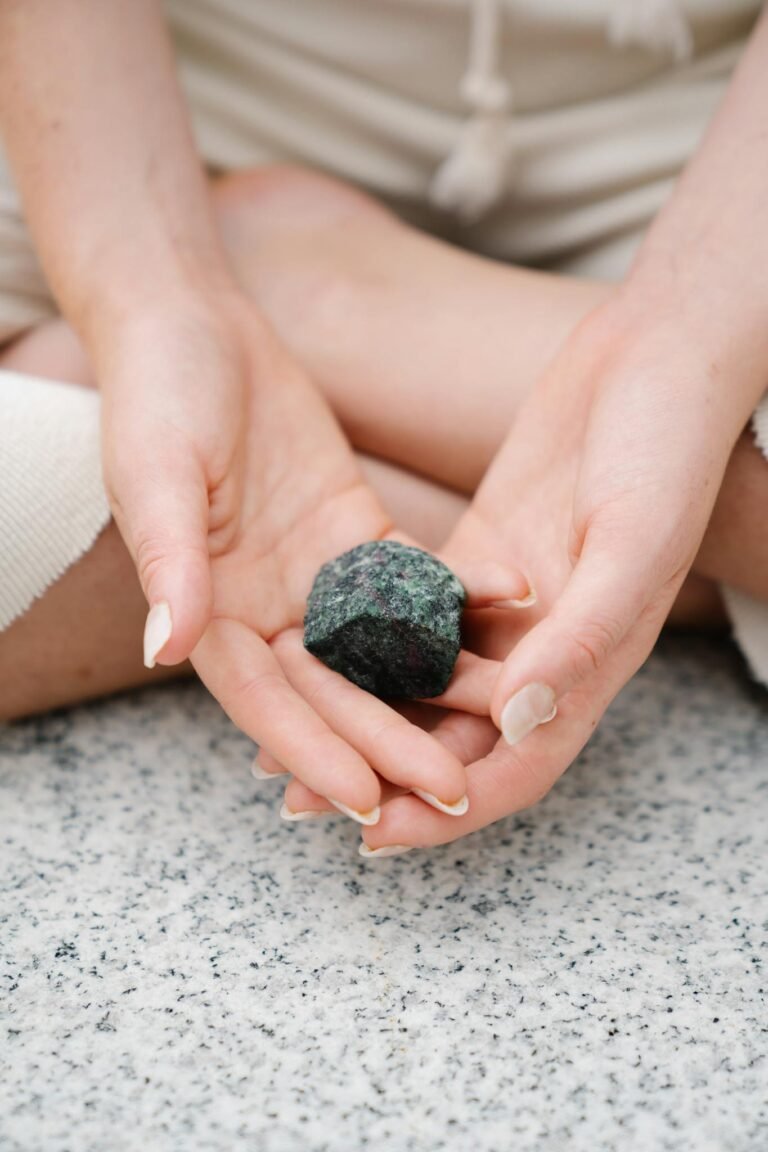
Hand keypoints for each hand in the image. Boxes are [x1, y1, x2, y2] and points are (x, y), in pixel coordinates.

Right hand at [97, 291, 526, 820]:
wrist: (194, 325)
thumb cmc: (158, 395)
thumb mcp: (157, 474)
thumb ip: (169, 562)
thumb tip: (165, 649)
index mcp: (207, 610)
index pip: (263, 699)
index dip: (310, 750)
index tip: (362, 800)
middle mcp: (264, 608)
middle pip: (333, 690)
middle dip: (388, 740)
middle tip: (450, 790)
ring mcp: (315, 576)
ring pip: (382, 647)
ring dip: (437, 684)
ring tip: (503, 716)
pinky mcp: (356, 534)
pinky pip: (413, 575)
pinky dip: (458, 592)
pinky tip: (516, 601)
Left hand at [355, 293, 748, 850]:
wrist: (653, 358)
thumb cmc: (664, 451)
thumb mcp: (632, 545)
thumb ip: (581, 637)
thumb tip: (513, 721)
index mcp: (590, 663)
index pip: (515, 764)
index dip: (446, 809)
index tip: (373, 836)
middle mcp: (544, 648)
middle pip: (457, 734)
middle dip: (382, 772)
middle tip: (301, 799)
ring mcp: (507, 607)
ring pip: (425, 681)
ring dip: (363, 715)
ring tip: (283, 744)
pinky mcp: (474, 560)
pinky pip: (410, 615)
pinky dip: (364, 642)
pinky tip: (306, 652)